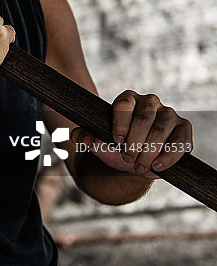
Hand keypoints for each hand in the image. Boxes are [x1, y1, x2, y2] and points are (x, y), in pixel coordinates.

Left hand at [72, 90, 192, 177]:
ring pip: (161, 130)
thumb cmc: (113, 148)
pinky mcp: (183, 128)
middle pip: (144, 118)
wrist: (133, 163)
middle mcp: (149, 102)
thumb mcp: (95, 144)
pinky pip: (181, 140)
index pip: (124, 104)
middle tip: (127, 158)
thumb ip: (83, 137)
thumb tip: (85, 137)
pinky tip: (157, 165)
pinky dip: (169, 155)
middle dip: (135, 142)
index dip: (121, 124)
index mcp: (127, 99)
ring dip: (149, 151)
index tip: (116, 142)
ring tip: (139, 166)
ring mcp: (168, 114)